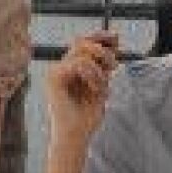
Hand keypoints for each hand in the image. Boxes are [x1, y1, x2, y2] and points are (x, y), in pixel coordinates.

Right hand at [45, 31, 118, 146]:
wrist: (76, 137)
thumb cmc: (87, 117)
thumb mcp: (102, 85)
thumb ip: (105, 64)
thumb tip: (115, 38)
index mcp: (71, 69)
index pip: (84, 42)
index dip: (100, 36)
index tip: (117, 39)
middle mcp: (61, 67)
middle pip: (81, 41)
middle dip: (102, 50)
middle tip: (114, 65)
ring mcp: (55, 72)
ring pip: (81, 51)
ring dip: (99, 66)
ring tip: (103, 85)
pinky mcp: (54, 78)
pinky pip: (78, 63)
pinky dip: (92, 74)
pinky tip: (95, 89)